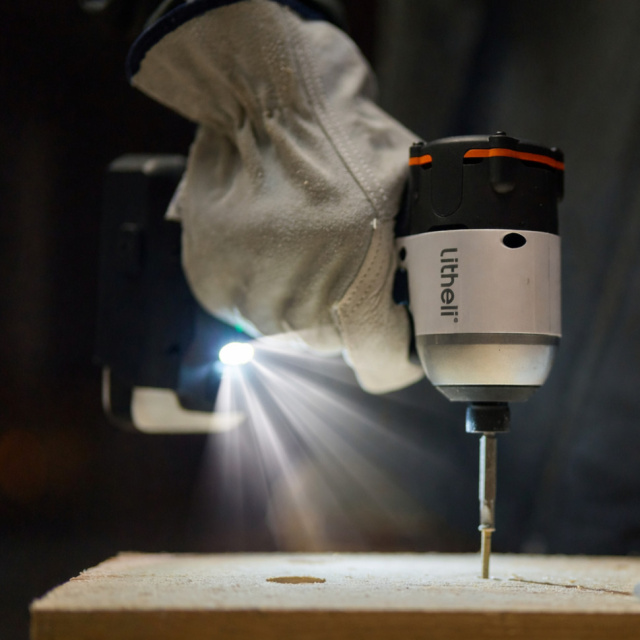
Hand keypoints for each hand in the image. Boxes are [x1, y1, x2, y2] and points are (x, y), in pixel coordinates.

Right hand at [128, 0, 422, 391]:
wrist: (269, 101)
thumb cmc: (346, 141)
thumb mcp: (411, 200)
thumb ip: (415, 265)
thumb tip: (424, 294)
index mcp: (353, 296)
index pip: (381, 367)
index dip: (399, 353)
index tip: (399, 333)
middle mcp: (295, 311)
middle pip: (334, 348)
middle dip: (348, 315)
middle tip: (350, 265)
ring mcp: (246, 300)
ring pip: (289, 331)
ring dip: (303, 301)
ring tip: (307, 247)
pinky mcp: (211, 285)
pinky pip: (250, 309)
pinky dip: (265, 287)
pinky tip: (274, 246)